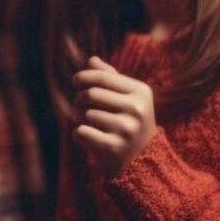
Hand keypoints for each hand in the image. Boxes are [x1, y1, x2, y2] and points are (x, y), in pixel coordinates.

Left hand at [72, 56, 157, 177]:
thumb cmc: (131, 121)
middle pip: (91, 94)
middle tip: (79, 104)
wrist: (144, 160)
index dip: (84, 77)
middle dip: (79, 98)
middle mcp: (137, 109)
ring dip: (79, 118)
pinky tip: (87, 136)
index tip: (75, 81)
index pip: (103, 77)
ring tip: (88, 123)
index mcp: (141, 92)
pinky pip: (81, 132)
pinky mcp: (114, 147)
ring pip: (85, 114)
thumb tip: (92, 60)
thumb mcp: (129, 97)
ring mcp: (127, 129)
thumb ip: (111, 77)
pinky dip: (78, 133)